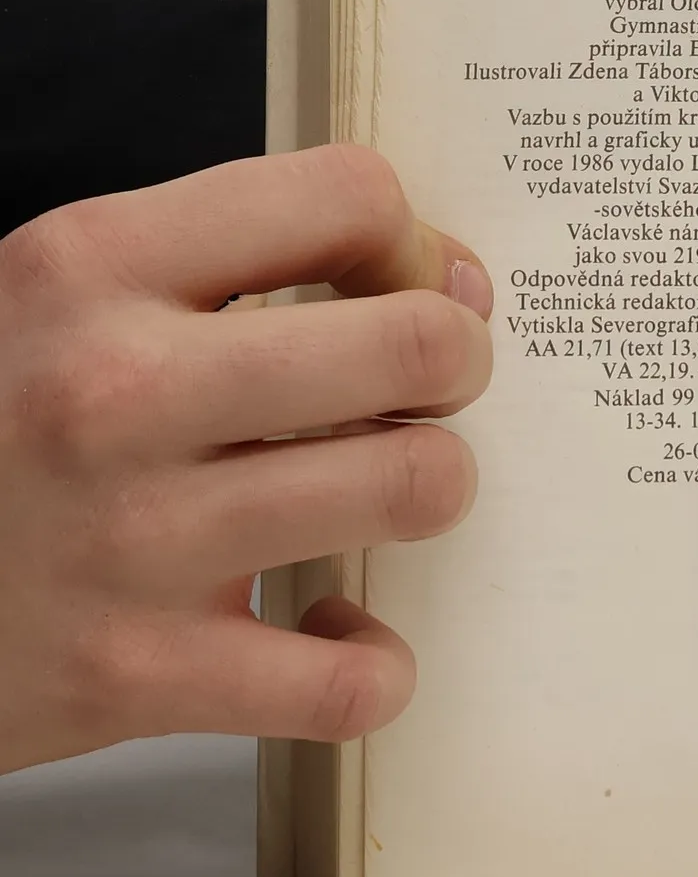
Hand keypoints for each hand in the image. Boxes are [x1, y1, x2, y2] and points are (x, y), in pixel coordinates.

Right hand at [0, 145, 492, 773]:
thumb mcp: (62, 292)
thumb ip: (226, 261)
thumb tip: (436, 277)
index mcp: (94, 264)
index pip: (348, 194)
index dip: (412, 239)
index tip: (405, 281)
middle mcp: (114, 390)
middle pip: (414, 345)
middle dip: (456, 363)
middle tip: (426, 388)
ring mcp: (129, 539)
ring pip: (414, 487)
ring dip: (428, 489)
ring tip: (378, 491)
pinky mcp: (132, 677)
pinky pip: (347, 682)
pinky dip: (368, 663)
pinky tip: (327, 631)